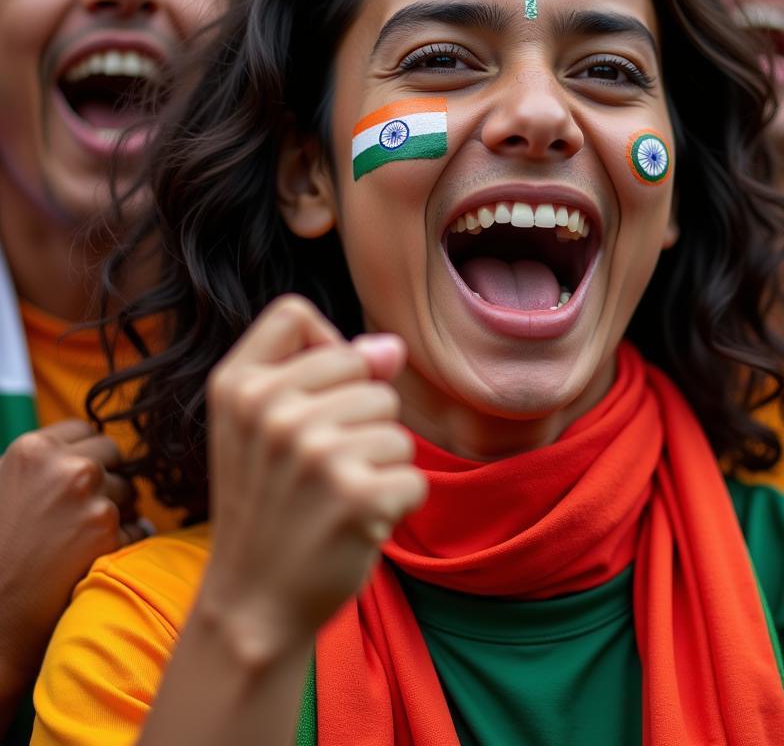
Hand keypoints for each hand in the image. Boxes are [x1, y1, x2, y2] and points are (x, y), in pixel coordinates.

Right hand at [0, 420, 141, 697]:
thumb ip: (37, 465)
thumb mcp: (1, 486)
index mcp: (34, 450)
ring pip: (129, 491)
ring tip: (74, 540)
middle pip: (115, 454)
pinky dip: (121, 542)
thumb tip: (77, 450)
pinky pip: (135, 527)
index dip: (84, 455)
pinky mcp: (109, 533)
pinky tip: (86, 559)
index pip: (86, 430)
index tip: (73, 478)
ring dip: (115, 510)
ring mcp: (93, 499)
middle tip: (78, 512)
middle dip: (105, 477)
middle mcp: (68, 468)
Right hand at [197, 295, 426, 666]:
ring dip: (379, 466)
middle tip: (320, 469)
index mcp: (236, 386)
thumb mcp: (261, 427)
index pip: (296, 313)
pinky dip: (396, 504)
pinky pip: (413, 475)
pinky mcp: (357, 494)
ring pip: (395, 425)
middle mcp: (271, 412)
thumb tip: (393, 346)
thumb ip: (322, 370)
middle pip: (366, 371)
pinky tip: (356, 524)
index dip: (319, 348)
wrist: (252, 605)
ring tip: (335, 498)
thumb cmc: (266, 506)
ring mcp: (314, 452)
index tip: (313, 396)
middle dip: (360, 419)